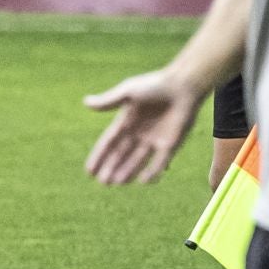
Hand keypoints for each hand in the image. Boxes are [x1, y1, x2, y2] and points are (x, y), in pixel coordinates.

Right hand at [84, 68, 206, 184]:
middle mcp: (139, 133)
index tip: (89, 171)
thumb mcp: (129, 92)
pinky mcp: (170, 145)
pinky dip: (152, 172)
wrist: (183, 86)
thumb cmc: (155, 84)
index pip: (109, 142)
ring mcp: (154, 140)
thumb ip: (109, 101)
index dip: (99, 156)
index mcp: (127, 121)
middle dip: (112, 168)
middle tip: (103, 182)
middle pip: (122, 155)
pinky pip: (159, 162)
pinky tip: (142, 181)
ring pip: (137, 161)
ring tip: (116, 183)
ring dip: (127, 172)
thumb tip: (85, 102)